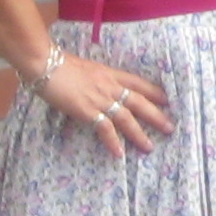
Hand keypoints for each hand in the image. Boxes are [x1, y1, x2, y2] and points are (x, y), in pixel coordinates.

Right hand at [34, 53, 171, 157]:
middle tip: (170, 128)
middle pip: (139, 102)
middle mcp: (110, 86)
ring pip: (127, 118)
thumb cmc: (59, 63)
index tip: (167, 100)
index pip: (138, 83)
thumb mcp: (85, 67)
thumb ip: (95, 77)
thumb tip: (96, 84)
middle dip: (156, 116)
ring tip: (149, 147)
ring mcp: (100, 99)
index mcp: (110, 73)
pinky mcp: (87, 110)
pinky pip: (104, 129)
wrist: (45, 63)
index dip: (154, 92)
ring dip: (139, 134)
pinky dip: (112, 141)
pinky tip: (119, 153)